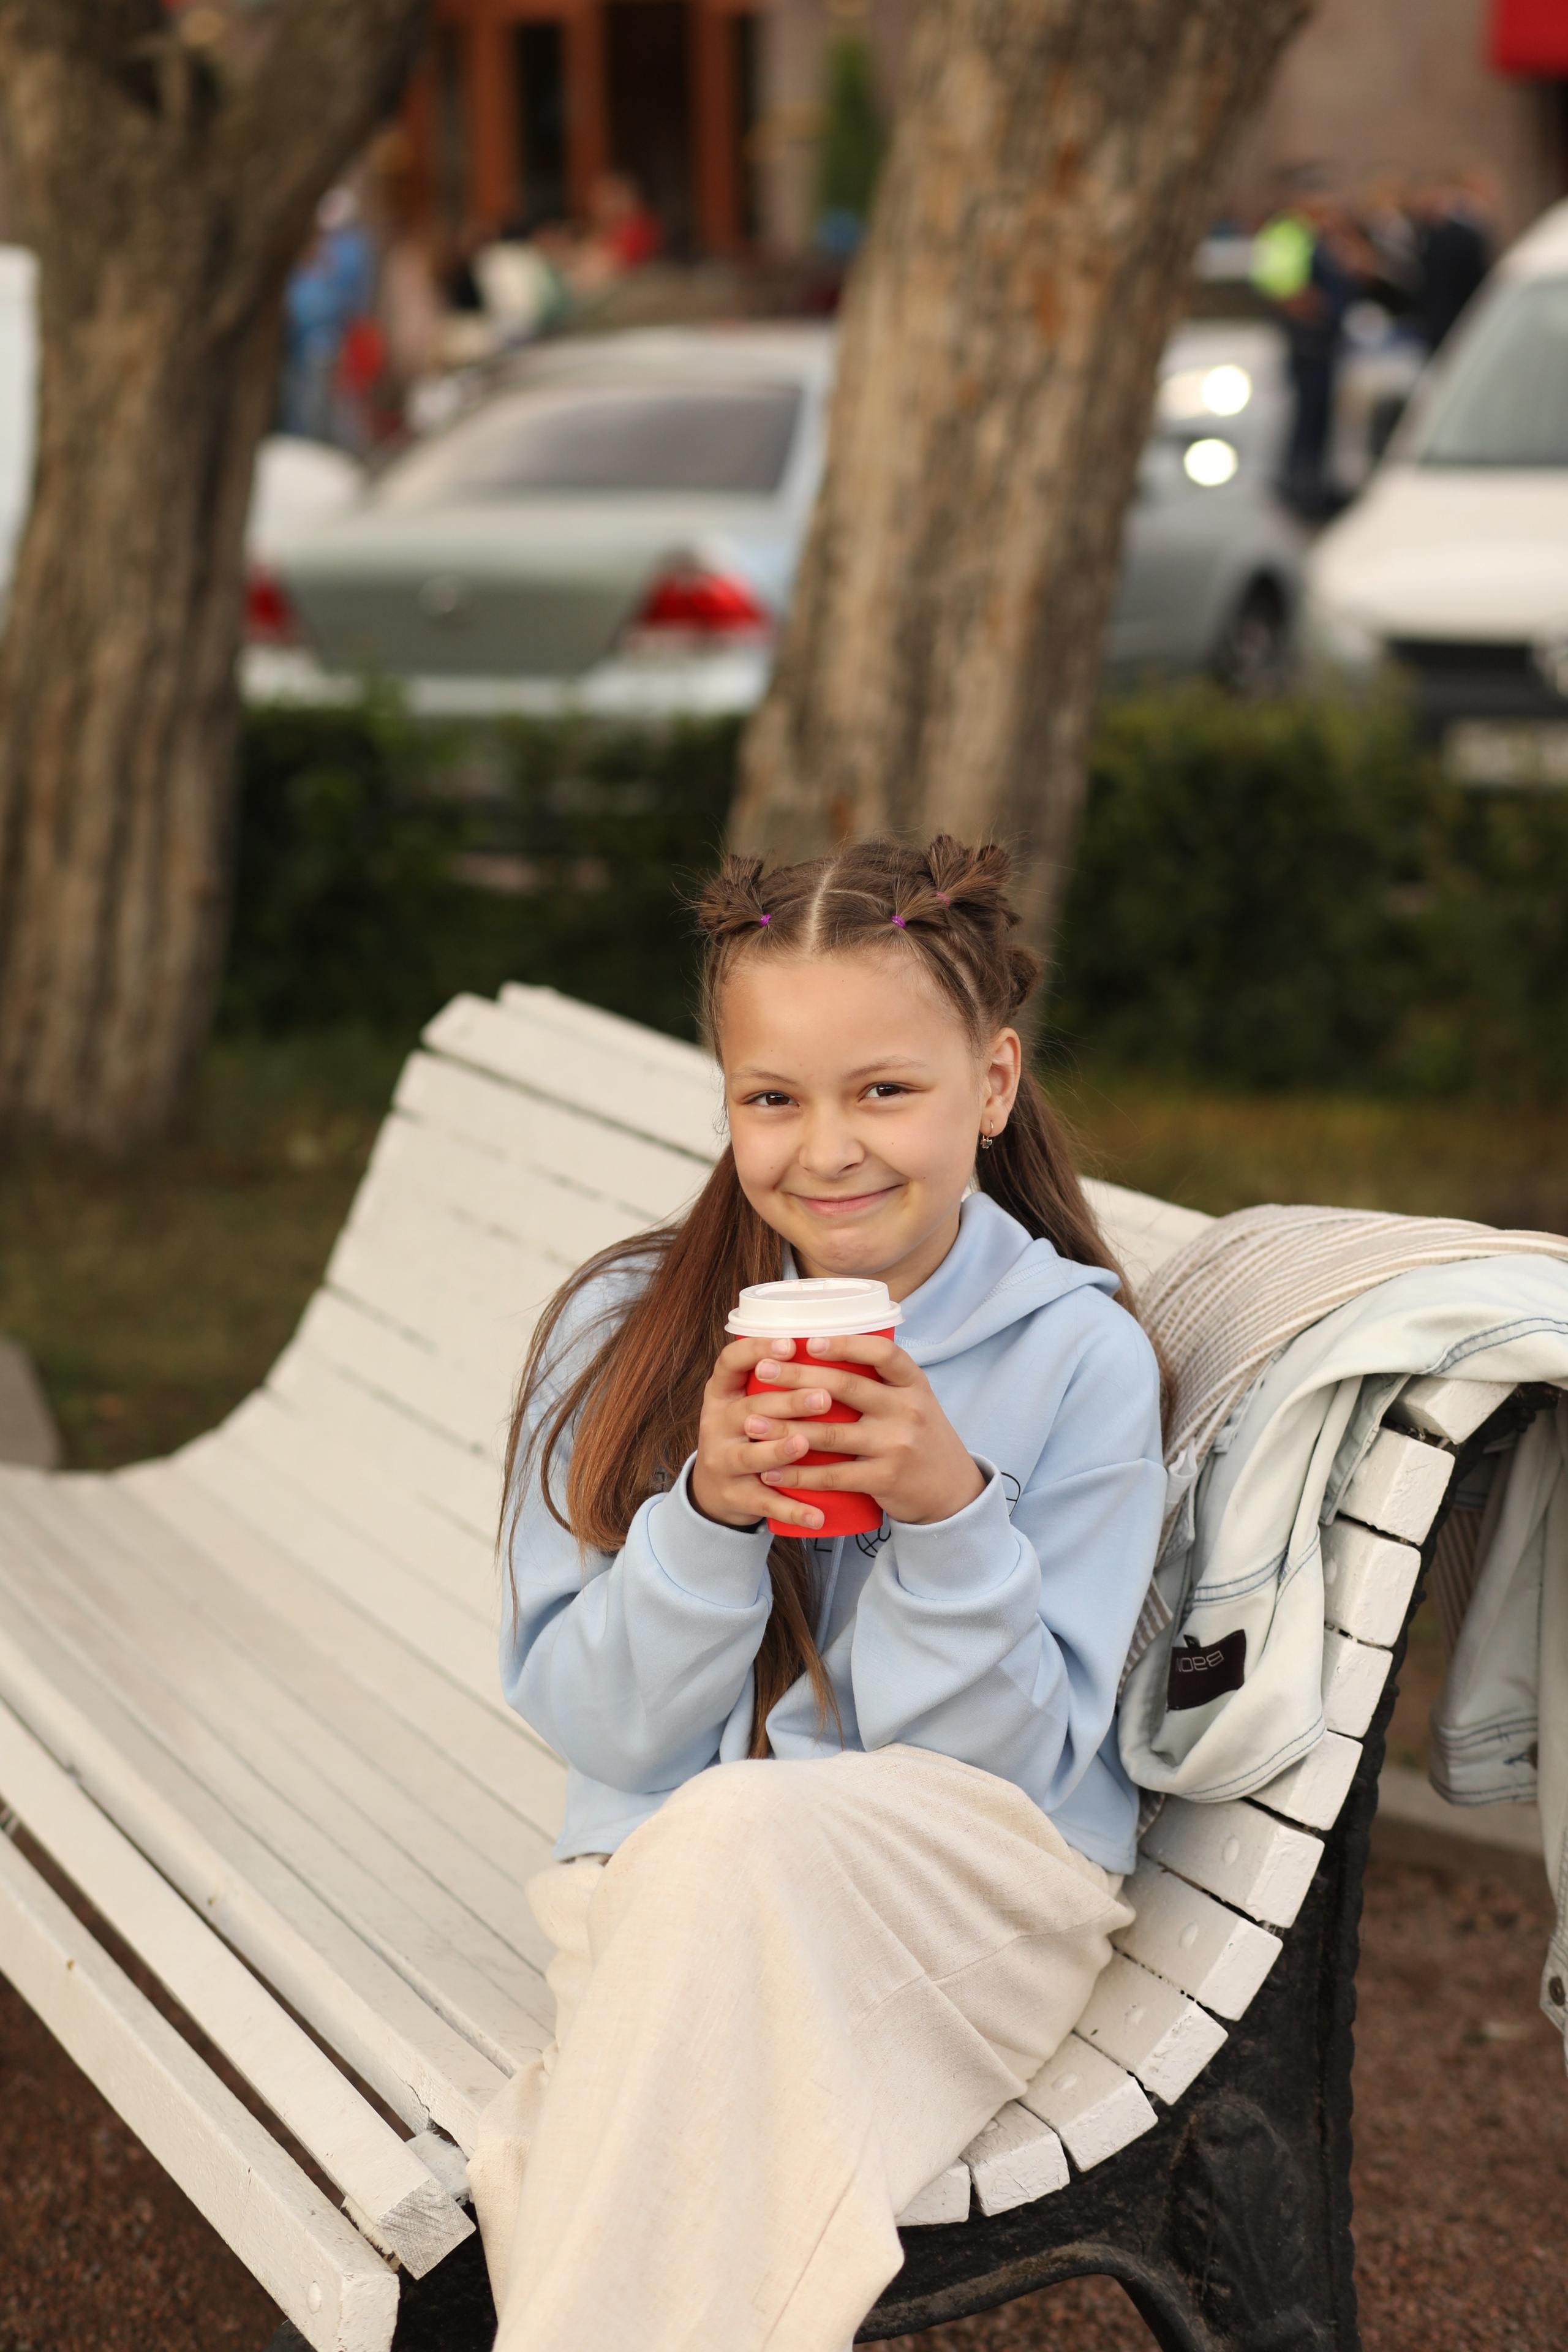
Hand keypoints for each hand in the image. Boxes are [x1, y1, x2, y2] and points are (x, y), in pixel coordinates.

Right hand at [688, 1336, 837, 1533]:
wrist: (716, 1490)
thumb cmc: (748, 1433)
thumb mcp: (747, 1402)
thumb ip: (776, 1381)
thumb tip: (834, 1346)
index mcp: (721, 1394)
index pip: (730, 1362)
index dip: (756, 1351)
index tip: (789, 1345)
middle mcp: (716, 1424)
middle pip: (749, 1409)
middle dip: (787, 1402)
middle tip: (824, 1397)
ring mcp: (722, 1462)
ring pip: (750, 1456)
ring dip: (778, 1450)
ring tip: (804, 1444)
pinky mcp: (735, 1496)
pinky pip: (765, 1502)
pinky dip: (792, 1509)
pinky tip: (817, 1516)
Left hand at [753, 1335, 985, 1527]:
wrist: (953, 1494)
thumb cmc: (922, 1440)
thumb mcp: (916, 1402)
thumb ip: (882, 1382)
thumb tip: (827, 1351)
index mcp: (914, 1385)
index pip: (883, 1353)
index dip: (846, 1344)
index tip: (810, 1341)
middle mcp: (907, 1411)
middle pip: (845, 1387)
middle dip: (797, 1377)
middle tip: (763, 1370)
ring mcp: (895, 1446)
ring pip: (831, 1433)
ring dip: (785, 1427)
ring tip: (752, 1422)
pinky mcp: (884, 1479)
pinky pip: (833, 1475)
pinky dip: (798, 1474)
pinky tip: (772, 1472)